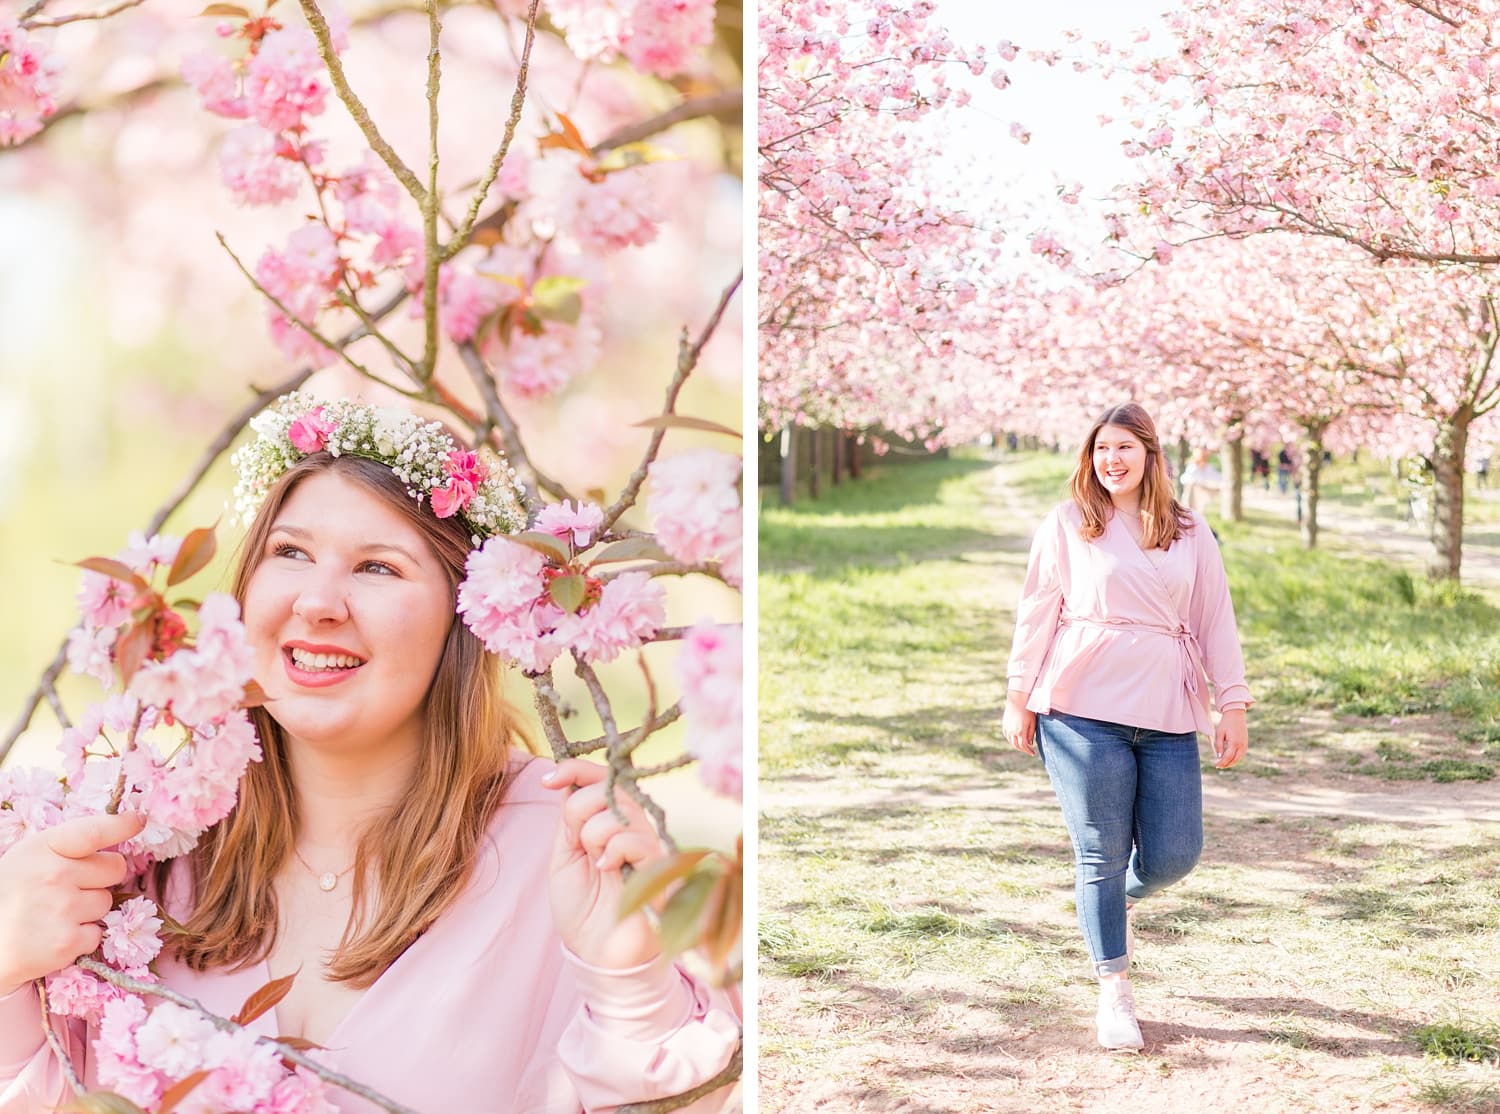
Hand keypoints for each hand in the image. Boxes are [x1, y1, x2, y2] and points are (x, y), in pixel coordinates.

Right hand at [0, 812, 143, 996]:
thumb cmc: (7, 897)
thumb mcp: (27, 860)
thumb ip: (66, 848)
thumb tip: (117, 834)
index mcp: (43, 849)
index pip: (93, 831)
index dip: (120, 825)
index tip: (138, 820)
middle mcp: (55, 874)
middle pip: (115, 868)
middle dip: (101, 878)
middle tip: (72, 888)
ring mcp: (63, 908)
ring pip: (107, 902)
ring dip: (89, 910)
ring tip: (54, 915)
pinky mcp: (67, 942)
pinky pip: (97, 933)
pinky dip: (81, 938)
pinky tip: (54, 936)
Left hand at [544, 759, 664, 971]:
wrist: (596, 952)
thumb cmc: (582, 908)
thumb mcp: (564, 856)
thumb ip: (569, 819)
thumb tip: (566, 779)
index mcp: (609, 819)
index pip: (599, 777)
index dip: (574, 769)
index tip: (547, 780)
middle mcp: (633, 824)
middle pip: (607, 787)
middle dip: (580, 810)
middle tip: (580, 845)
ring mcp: (648, 841)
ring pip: (617, 811)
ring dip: (594, 837)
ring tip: (597, 865)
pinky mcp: (660, 864)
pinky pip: (634, 837)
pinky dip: (612, 851)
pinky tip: (608, 871)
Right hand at [1003, 689, 1036, 755]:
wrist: (1017, 701)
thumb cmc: (1028, 711)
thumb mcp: (1032, 722)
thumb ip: (1031, 734)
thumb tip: (1029, 743)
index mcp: (1021, 731)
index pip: (1024, 746)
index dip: (1028, 751)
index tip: (1033, 753)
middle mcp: (1012, 731)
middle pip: (1016, 746)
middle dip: (1023, 750)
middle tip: (1028, 751)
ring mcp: (1007, 728)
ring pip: (1011, 741)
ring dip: (1017, 745)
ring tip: (1023, 746)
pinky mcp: (1004, 725)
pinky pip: (1007, 736)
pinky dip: (1011, 739)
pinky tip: (1016, 739)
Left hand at [1213, 708, 1248, 768]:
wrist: (1236, 715)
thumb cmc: (1226, 723)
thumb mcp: (1219, 733)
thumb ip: (1219, 745)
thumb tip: (1219, 756)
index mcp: (1234, 743)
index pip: (1228, 757)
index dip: (1222, 763)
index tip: (1216, 765)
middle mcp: (1241, 745)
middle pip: (1234, 760)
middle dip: (1227, 764)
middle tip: (1219, 766)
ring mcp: (1245, 745)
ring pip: (1239, 758)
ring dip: (1232, 762)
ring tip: (1224, 764)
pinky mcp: (1246, 744)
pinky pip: (1241, 754)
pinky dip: (1236, 758)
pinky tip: (1230, 759)